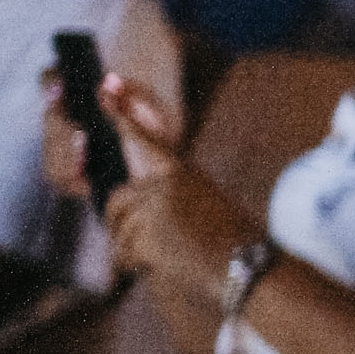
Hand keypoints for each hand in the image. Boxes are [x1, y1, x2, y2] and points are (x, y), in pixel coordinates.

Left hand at [89, 73, 254, 300]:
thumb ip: (166, 196)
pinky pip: (124, 250)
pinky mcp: (150, 231)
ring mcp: (156, 206)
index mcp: (182, 172)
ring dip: (132, 249)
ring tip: (163, 259)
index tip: (107, 87)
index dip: (124, 115)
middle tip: (139, 245)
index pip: (145, 140)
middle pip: (117, 199)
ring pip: (119, 228)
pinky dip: (135, 263)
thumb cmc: (230, 241)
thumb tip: (133, 205)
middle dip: (120, 223)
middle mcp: (166, 184)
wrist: (246, 265)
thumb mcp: (203, 204)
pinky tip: (158, 266)